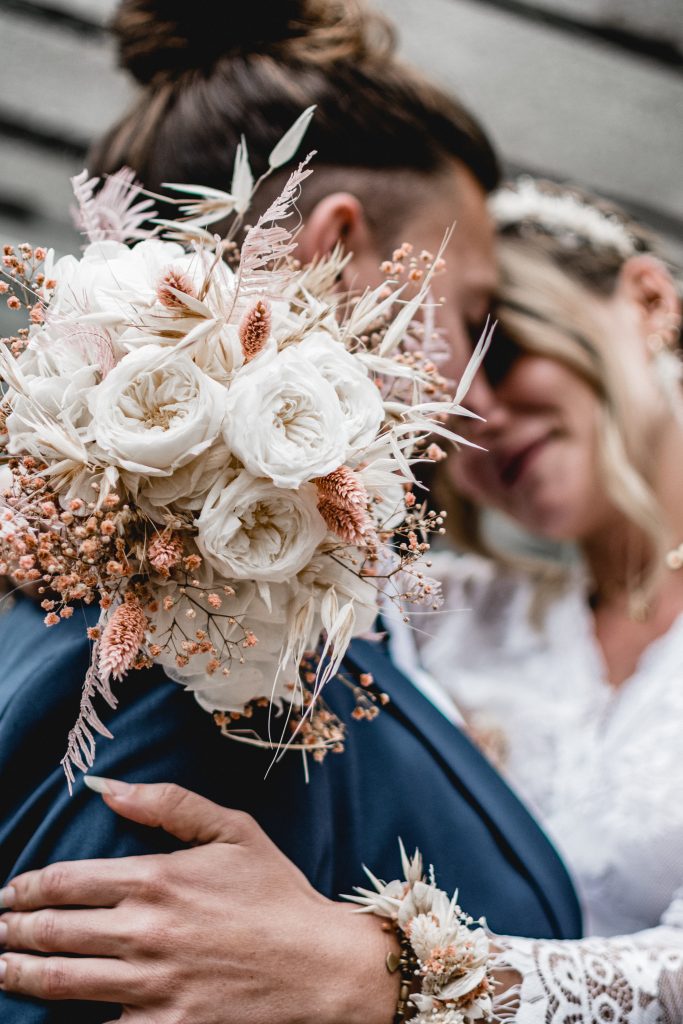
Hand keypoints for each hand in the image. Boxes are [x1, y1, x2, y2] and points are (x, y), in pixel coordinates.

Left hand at [0, 781, 397, 1023]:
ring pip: (60, 982)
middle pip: (53, 932)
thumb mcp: (233, 830)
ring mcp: (149, 986)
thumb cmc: (276, 893)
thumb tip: (105, 786)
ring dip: (19, 974)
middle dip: (12, 929)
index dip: (26, 886)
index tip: (9, 891)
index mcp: (156, 878)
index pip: (66, 881)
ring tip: (1, 967)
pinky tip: (46, 1019)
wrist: (319, 967)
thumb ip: (168, 804)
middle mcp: (144, 932)